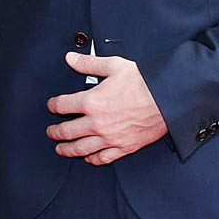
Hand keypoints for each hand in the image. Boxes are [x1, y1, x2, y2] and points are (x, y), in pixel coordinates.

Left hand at [46, 53, 167, 164]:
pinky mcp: (123, 147)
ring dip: (67, 149)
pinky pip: (102, 158)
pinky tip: (88, 157)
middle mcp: (96, 123)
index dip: (53, 105)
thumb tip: (71, 58)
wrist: (168, 97)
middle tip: (51, 131)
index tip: (52, 105)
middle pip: (66, 131)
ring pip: (80, 149)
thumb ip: (89, 63)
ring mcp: (109, 138)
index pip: (62, 105)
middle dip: (55, 131)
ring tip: (61, 149)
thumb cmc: (144, 81)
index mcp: (91, 102)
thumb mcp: (114, 66)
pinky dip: (92, 159)